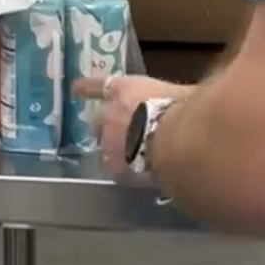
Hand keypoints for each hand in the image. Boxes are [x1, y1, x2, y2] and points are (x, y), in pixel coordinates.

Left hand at [71, 74, 192, 170]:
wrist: (178, 140)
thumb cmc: (183, 107)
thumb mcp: (185, 94)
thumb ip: (179, 98)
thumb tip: (188, 100)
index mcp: (125, 90)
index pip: (100, 85)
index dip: (88, 87)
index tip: (76, 88)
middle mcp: (111, 116)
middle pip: (98, 123)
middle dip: (105, 129)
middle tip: (117, 135)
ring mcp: (111, 144)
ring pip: (106, 149)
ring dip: (116, 153)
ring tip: (132, 159)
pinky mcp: (118, 170)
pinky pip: (120, 172)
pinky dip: (129, 174)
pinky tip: (141, 178)